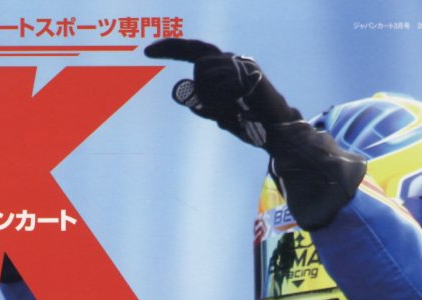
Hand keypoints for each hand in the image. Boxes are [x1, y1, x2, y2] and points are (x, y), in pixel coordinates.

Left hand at [145, 38, 299, 146]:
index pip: (192, 50)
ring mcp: (241, 65)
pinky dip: (225, 105)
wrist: (275, 129)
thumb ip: (202, 104)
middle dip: (201, 90)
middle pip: (198, 64)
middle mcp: (230, 59)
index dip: (171, 48)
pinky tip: (239, 110)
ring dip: (214, 103)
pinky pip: (221, 88)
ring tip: (234, 112)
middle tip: (215, 109)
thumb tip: (182, 95)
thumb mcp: (219, 114)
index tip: (147, 52)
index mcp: (222, 65)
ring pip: (206, 78)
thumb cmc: (248, 120)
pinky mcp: (249, 74)